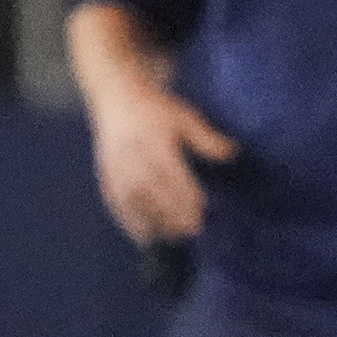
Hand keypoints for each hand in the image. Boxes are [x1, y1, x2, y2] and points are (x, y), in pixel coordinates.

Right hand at [87, 78, 234, 246]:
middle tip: (190, 230)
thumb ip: (205, 138)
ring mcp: (114, 166)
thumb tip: (232, 152)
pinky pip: (113, 201)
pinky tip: (142, 237)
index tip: (202, 209)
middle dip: (168, 211)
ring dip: (149, 220)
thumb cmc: (156, 109)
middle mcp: (130, 154)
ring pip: (129, 198)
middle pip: (148, 188)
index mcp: (152, 139)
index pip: (168, 170)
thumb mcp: (184, 116)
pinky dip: (127, 221)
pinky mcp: (105, 175)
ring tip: (170, 238)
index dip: (184, 192)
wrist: (116, 98)